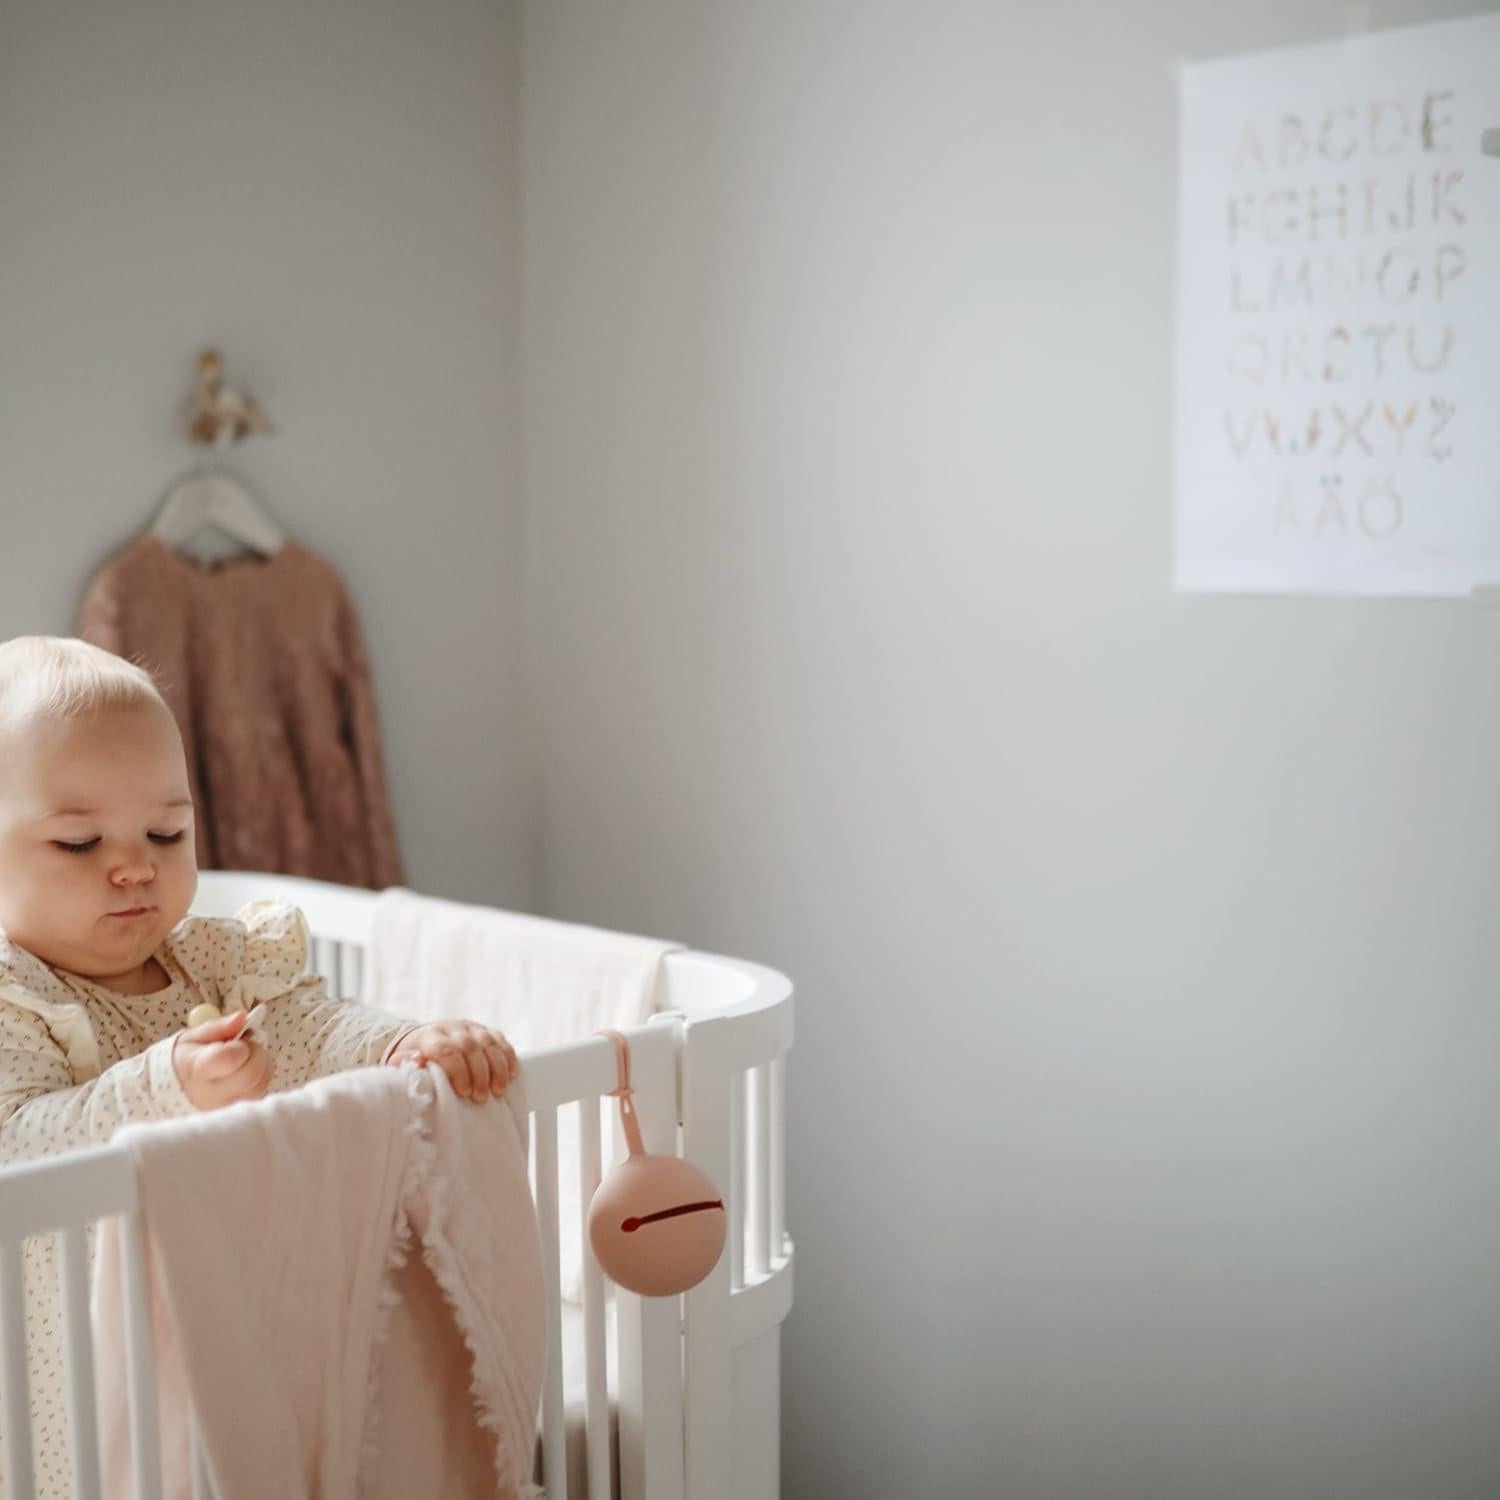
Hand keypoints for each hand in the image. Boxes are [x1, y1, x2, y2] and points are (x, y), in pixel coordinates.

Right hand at [173, 1010, 272, 1110]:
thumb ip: (219, 1026)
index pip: (230, 1058)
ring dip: (261, 1067)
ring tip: (245, 1061)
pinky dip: (260, 1080)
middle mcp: (212, 1093)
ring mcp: (225, 1107)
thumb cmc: (185, 1061)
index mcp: (198, 1069)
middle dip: (256, 1054)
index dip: (241, 1046)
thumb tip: (242, 1017)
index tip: (235, 1042)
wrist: (171, 1091)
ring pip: (260, 1085)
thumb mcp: (193, 1037)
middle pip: (251, 1074)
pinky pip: (260, 1095)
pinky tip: (246, 1074)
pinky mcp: (236, 1113)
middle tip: (245, 1048)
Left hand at [386, 1020, 518, 1101]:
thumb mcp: (401, 1063)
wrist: (424, 1040)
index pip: (447, 1050)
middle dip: (479, 1075)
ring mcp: (471, 1027)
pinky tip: (512, 1074)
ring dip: (497, 1069)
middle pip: (471, 1048)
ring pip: (489, 1044)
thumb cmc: (414, 1059)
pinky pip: (501, 1041)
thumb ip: (404, 1062)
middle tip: (481, 1098)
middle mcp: (453, 1028)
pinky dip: (509, 1057)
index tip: (463, 1092)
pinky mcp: (486, 1030)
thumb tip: (417, 1059)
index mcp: (431, 1036)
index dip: (458, 1071)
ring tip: (498, 1091)